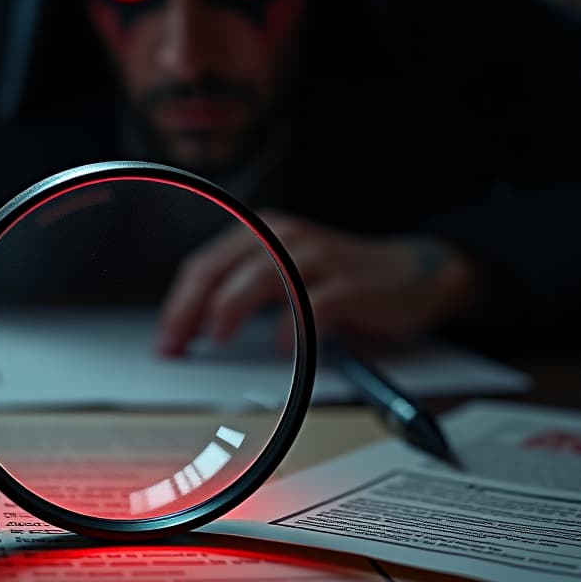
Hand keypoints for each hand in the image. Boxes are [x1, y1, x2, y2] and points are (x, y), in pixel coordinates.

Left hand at [155, 211, 480, 354]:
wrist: (415, 274)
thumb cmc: (343, 280)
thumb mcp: (287, 275)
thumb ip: (246, 290)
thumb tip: (196, 328)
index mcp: (263, 233)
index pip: (204, 265)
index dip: (177, 304)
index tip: (164, 340)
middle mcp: (285, 238)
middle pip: (220, 270)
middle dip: (189, 310)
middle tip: (174, 346)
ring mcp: (317, 259)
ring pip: (258, 279)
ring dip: (229, 309)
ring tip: (214, 338)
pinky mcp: (348, 285)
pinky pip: (311, 306)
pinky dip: (290, 327)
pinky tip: (280, 348)